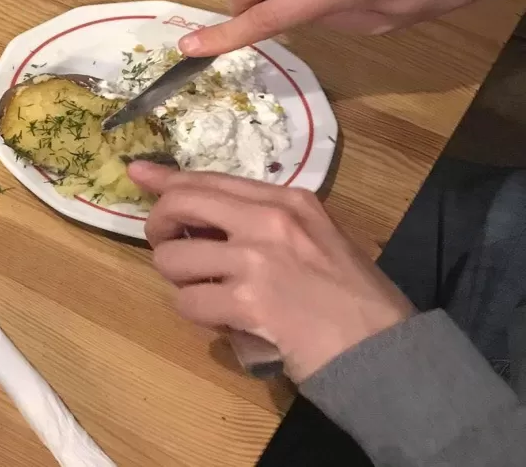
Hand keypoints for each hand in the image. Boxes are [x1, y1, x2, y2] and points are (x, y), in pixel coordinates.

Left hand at [129, 162, 413, 382]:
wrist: (387, 351)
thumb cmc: (356, 299)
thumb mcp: (318, 239)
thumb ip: (267, 223)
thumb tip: (205, 218)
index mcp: (289, 200)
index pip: (211, 179)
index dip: (168, 179)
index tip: (138, 173)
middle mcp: (270, 220)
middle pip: (182, 204)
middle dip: (159, 225)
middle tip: (166, 246)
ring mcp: (257, 259)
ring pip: (174, 258)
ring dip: (179, 280)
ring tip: (204, 292)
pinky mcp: (249, 302)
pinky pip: (190, 302)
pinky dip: (195, 313)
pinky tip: (219, 319)